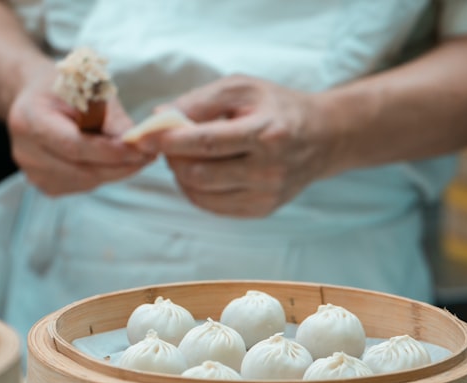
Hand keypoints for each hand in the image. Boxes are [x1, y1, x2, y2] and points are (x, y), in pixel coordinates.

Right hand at [7, 64, 153, 196]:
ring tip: (134, 156)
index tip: (140, 150)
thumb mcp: (90, 90)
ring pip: (86, 181)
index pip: (75, 146)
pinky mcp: (44, 184)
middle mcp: (26, 151)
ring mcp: (33, 172)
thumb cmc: (66, 88)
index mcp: (30, 119)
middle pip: (82, 170)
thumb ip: (113, 120)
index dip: (110, 152)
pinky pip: (81, 186)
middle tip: (148, 156)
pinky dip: (101, 175)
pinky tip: (109, 160)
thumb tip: (138, 145)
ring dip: (114, 171)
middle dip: (120, 166)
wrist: (35, 98)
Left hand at [138, 75, 332, 217]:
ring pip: (200, 194)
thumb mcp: (242, 89)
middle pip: (198, 174)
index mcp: (265, 134)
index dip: (170, 141)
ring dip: (182, 174)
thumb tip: (158, 119)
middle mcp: (268, 170)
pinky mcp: (262, 210)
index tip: (143, 137)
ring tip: (188, 154)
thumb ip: (199, 101)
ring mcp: (266, 195)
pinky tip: (202, 171)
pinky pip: (211, 206)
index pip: (206, 143)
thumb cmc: (277, 107)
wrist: (323, 138)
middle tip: (170, 142)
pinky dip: (196, 189)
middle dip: (173, 158)